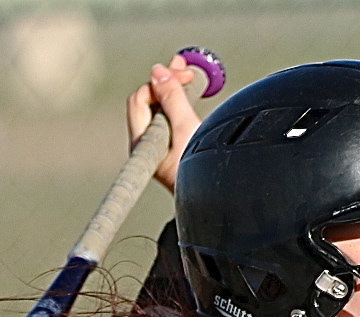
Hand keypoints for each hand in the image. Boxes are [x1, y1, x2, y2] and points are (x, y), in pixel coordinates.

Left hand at [126, 55, 201, 192]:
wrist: (218, 204)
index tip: (183, 75)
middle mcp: (148, 148)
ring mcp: (159, 152)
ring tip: (191, 81)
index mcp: (144, 144)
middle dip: (167, 84)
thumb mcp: (188, 129)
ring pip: (160, 112)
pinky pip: (170, 123)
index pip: (141, 99)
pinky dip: (180, 109)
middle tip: (186, 69)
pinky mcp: (172, 153)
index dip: (161, 82)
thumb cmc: (202, 177)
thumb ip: (172, 98)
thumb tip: (158, 72)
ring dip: (175, 95)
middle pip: (149, 104)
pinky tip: (192, 102)